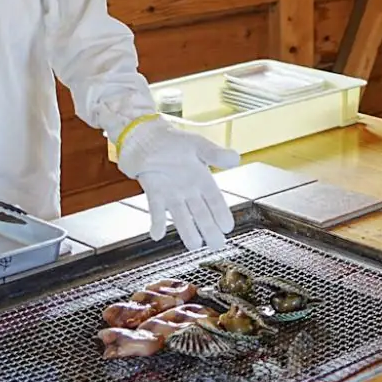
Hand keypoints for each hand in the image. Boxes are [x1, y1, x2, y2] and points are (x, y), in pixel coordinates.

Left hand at [118, 118, 240, 250]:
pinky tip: (157, 235)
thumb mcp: (197, 144)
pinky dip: (156, 222)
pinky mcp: (153, 192)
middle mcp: (188, 190)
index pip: (215, 200)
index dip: (221, 213)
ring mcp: (170, 193)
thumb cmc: (172, 140)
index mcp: (202, 179)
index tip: (228, 227)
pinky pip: (156, 209)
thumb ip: (215, 154)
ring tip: (195, 245)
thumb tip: (236, 158)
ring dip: (187, 230)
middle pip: (200, 213)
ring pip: (181, 216)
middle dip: (209, 229)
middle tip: (217, 245)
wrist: (145, 136)